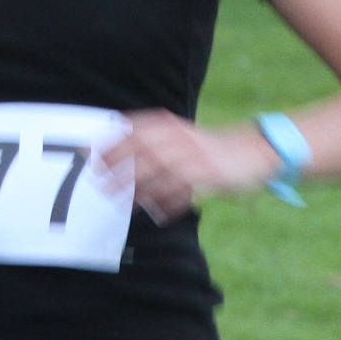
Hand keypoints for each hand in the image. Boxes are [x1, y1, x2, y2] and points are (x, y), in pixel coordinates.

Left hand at [101, 112, 276, 223]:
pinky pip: (180, 190)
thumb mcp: (180, 136)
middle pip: (141, 149)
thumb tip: (115, 148)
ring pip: (157, 171)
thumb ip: (154, 140)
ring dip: (134, 186)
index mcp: (171, 125)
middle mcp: (180, 137)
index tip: (88, 153)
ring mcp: (194, 155)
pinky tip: (155, 214)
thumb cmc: (208, 149)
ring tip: (117, 199)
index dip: (110, 141)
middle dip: (117, 163)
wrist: (251, 151)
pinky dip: (165, 202)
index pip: (134, 129)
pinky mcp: (207, 174)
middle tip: (97, 178)